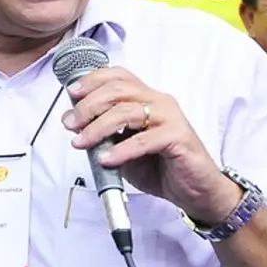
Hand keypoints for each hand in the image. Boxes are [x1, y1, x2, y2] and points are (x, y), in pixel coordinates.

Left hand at [61, 67, 241, 224]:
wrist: (194, 189)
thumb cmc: (160, 165)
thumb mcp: (124, 146)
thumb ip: (105, 133)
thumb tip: (75, 125)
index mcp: (146, 98)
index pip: (118, 76)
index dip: (92, 80)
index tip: (71, 93)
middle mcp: (158, 102)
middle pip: (118, 90)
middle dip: (88, 106)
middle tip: (71, 124)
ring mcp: (170, 118)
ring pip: (126, 111)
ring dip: (97, 128)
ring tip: (82, 142)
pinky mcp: (178, 138)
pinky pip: (143, 140)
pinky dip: (120, 150)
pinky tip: (106, 160)